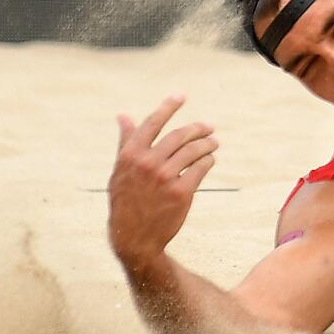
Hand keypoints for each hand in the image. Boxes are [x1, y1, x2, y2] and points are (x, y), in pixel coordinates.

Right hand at [108, 95, 218, 266]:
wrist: (134, 237)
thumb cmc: (126, 201)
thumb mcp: (119, 171)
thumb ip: (126, 142)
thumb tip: (123, 116)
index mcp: (130, 155)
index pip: (152, 123)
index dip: (168, 107)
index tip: (181, 96)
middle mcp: (147, 163)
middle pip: (179, 136)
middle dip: (198, 128)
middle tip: (209, 127)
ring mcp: (165, 177)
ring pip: (194, 151)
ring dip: (207, 144)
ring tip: (214, 142)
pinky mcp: (182, 192)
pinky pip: (201, 168)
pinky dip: (208, 160)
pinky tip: (209, 159)